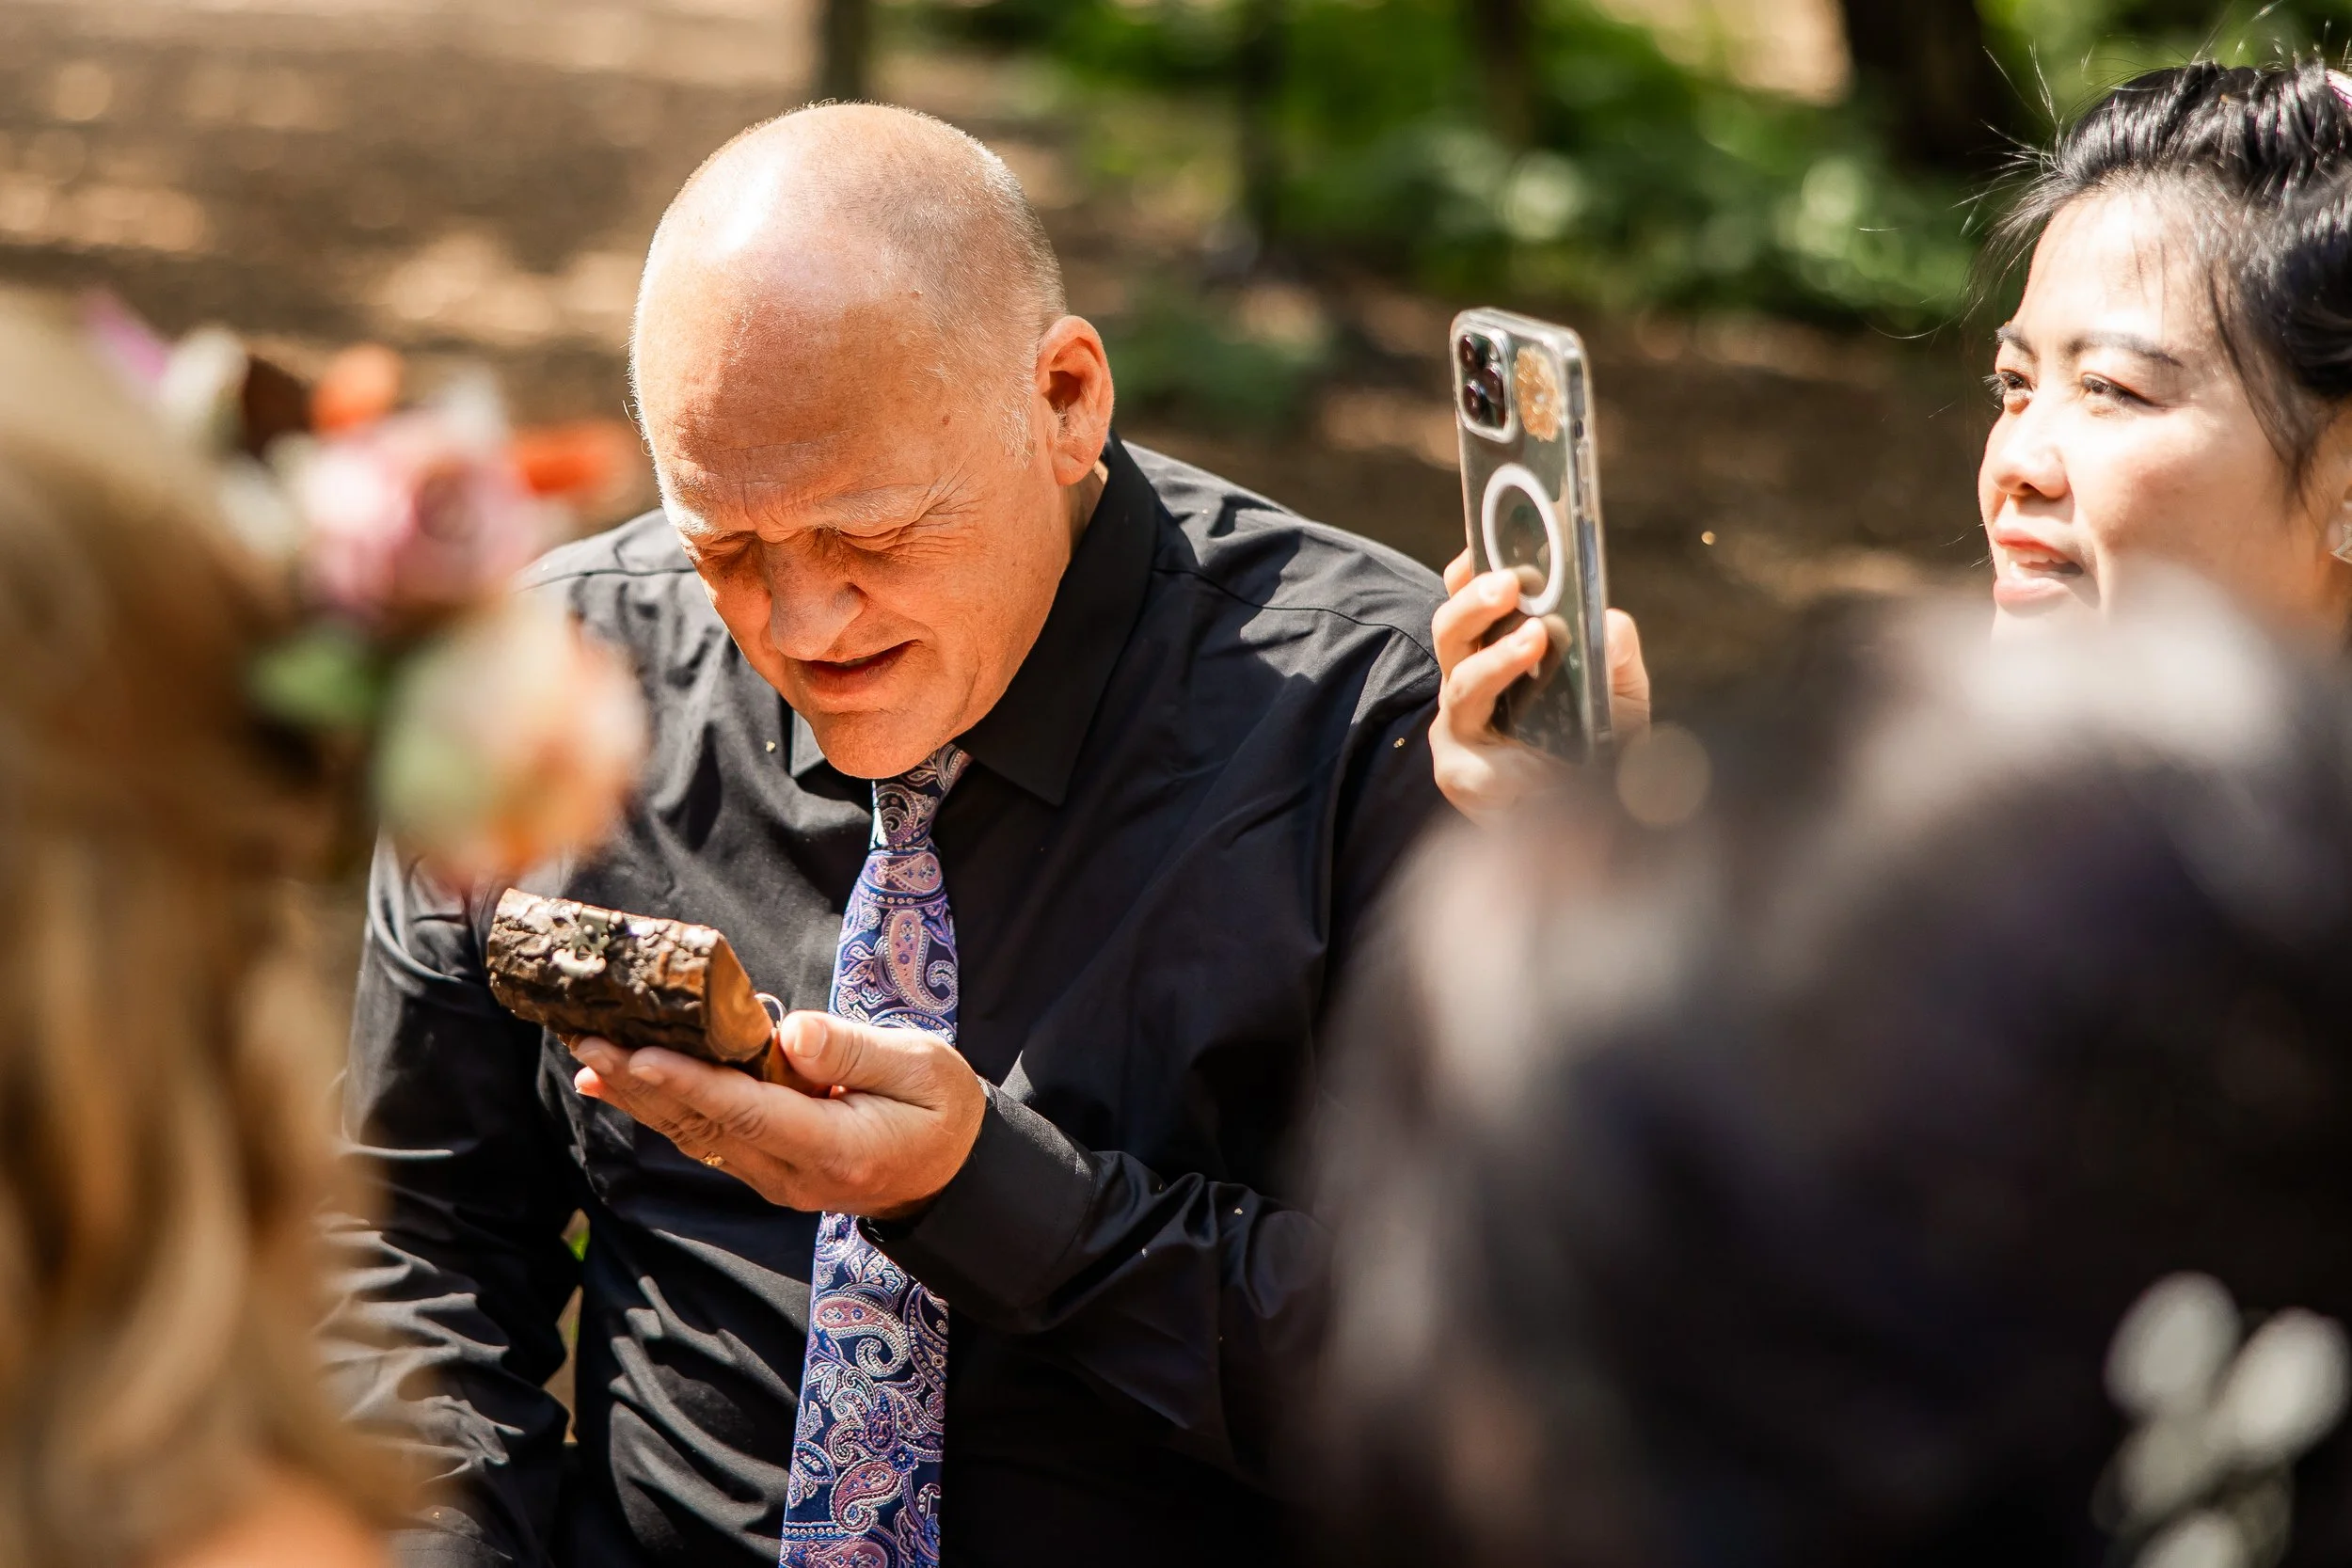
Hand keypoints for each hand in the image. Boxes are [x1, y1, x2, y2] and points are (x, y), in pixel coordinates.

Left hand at [569, 1012, 987, 1220]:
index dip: (691, 1081)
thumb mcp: (923, 1067)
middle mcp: (791, 1174)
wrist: (948, 1172)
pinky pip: (702, 1134)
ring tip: (586, 1052)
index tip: (638, 1053)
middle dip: (640, 1081)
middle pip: (704, 1125)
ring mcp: (772, 1177)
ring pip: (692, 1133)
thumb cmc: (940, 1109)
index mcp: (837, 1148)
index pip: (749, 1112)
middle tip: (586, 1037)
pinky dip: (659, 1103)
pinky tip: (618, 1079)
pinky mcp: (762, 1167)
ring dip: (636, 1093)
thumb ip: (856, 1050)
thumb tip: (790, 1034)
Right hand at [1431, 550, 1651, 824]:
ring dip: (1495, 656)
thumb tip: (1605, 618)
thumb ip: (1616, 652)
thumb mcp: (1621, 695)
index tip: (1482, 545)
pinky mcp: (1460, 774)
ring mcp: (1459, 732)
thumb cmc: (1601, 755)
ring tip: (1534, 638)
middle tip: (1509, 583)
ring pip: (1459, 680)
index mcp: (1496, 661)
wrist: (1604, 831)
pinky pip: (1471, 736)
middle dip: (1475, 603)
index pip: (1472, 607)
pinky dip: (1501, 709)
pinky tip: (1527, 708)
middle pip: (1451, 632)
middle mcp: (1469, 690)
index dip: (1469, 574)